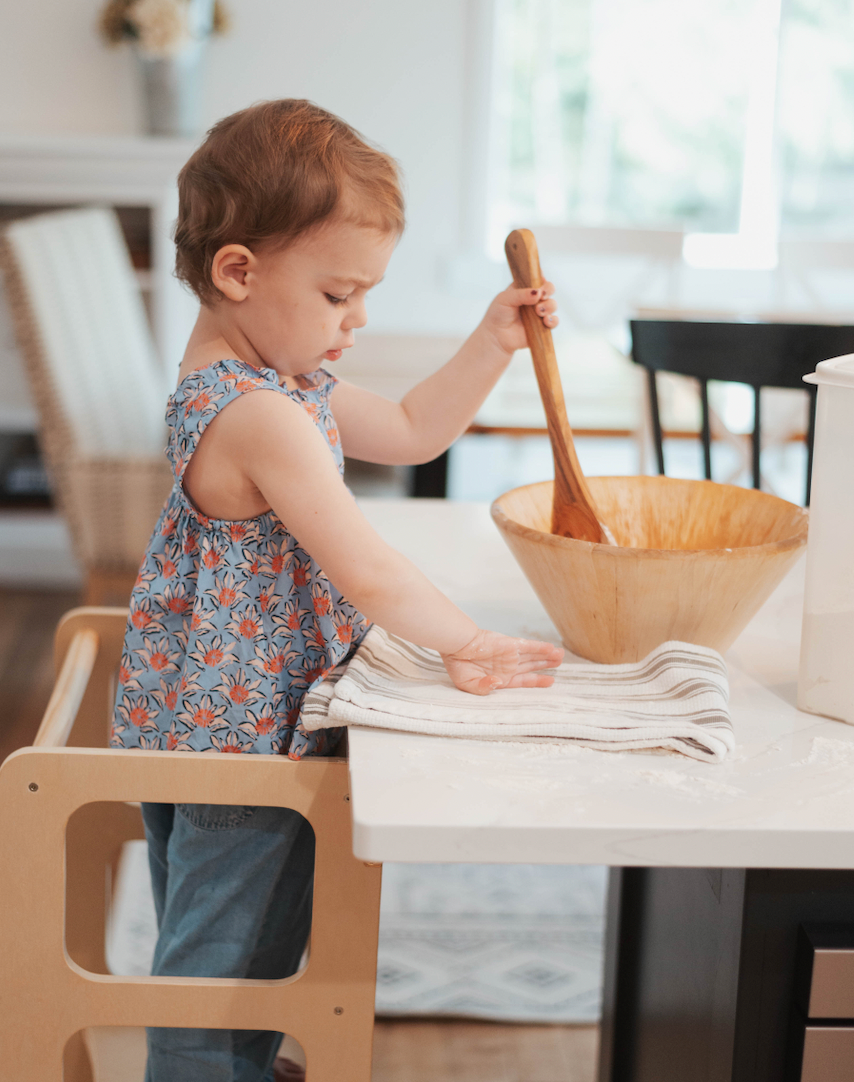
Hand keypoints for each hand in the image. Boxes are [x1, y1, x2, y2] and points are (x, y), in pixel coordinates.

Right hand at [441, 629, 563, 695]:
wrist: (455, 646)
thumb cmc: (458, 665)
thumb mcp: (468, 684)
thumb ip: (483, 688)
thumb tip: (497, 683)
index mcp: (499, 678)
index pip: (523, 680)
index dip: (537, 681)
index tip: (550, 681)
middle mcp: (507, 666)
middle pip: (531, 666)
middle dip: (545, 665)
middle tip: (560, 663)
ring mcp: (509, 655)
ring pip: (532, 656)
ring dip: (547, 656)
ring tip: (561, 656)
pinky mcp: (509, 644)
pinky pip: (528, 646)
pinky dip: (540, 648)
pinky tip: (551, 649)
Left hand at [478, 282, 558, 356]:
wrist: (495, 337)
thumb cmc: (497, 315)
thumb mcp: (505, 299)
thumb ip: (521, 294)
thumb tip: (538, 292)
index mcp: (524, 288)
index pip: (538, 278)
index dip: (542, 278)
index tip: (540, 282)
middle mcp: (533, 299)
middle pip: (549, 289)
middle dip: (548, 291)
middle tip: (541, 297)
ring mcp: (538, 313)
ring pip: (553, 305)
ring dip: (549, 306)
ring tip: (539, 312)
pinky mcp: (541, 326)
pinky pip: (553, 322)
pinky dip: (553, 320)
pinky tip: (545, 321)